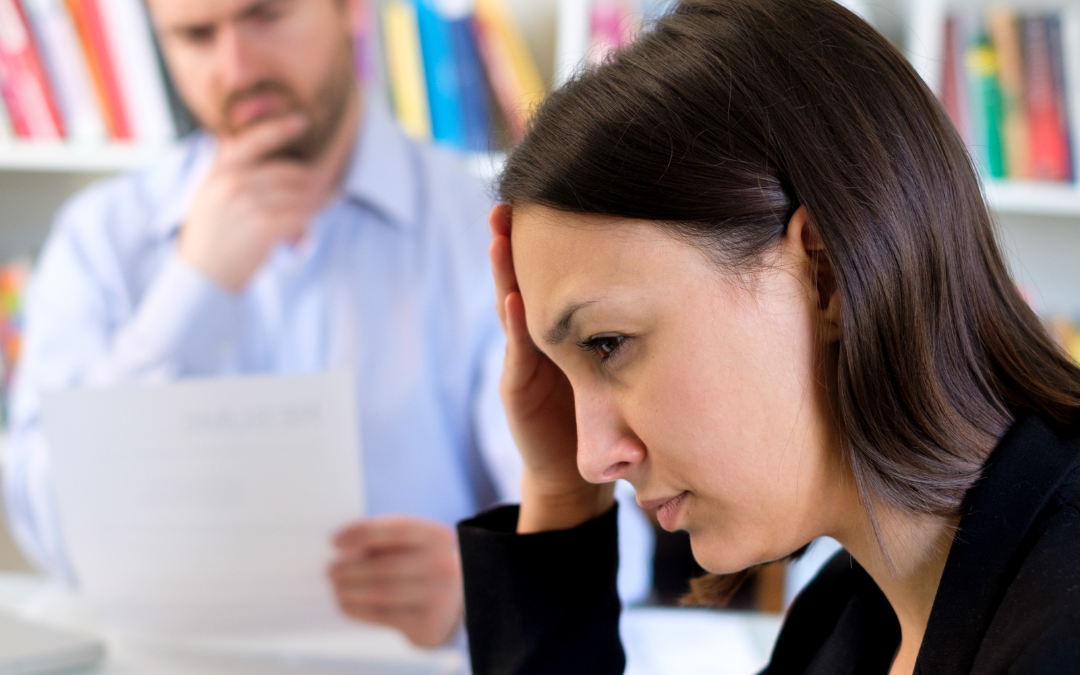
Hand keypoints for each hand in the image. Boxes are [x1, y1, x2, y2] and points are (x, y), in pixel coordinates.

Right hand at [179, 114, 336, 291]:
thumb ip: (220, 167)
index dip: (280, 128)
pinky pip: (299, 216)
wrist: (201, 279)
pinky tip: (299, 236)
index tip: (302, 120)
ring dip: (310, 207)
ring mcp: (248, 203)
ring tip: (307, 220)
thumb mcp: (206, 196)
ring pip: (299, 195)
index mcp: (219, 174)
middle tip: (322, 196)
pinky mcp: (263, 226)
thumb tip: (229, 138)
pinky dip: (304, 226)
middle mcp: (233, 184)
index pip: (254, 141)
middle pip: (290, 172)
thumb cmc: (208, 240)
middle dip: (310, 185)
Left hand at [329, 517, 462, 647]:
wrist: (455, 602)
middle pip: (384, 566)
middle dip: (349, 568)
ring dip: (349, 590)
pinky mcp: (427, 624)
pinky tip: (345, 603)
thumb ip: (384, 541)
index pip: (395, 529)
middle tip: (330, 570)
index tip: (334, 541)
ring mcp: (438, 597)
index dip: (361, 533)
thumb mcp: (414, 544)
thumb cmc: (422, 564)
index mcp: (437, 537)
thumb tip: (341, 547)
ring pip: (380, 592)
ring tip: (335, 587)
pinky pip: (382, 615)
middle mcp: (443, 565)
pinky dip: (357, 609)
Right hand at [488, 204, 614, 533]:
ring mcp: (525, 360)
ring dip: (505, 270)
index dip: (556, 235)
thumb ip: (643, 333)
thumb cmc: (608, 413)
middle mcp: (541, 336)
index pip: (557, 272)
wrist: (578, 474)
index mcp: (567, 326)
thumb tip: (699, 290)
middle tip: (515, 197)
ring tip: (500, 232)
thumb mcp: (628, 364)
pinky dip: (513, 326)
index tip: (558, 192)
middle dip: (519, 237)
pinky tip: (514, 299)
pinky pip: (516, 353)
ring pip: (512, 305)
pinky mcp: (517, 389)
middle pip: (527, 277)